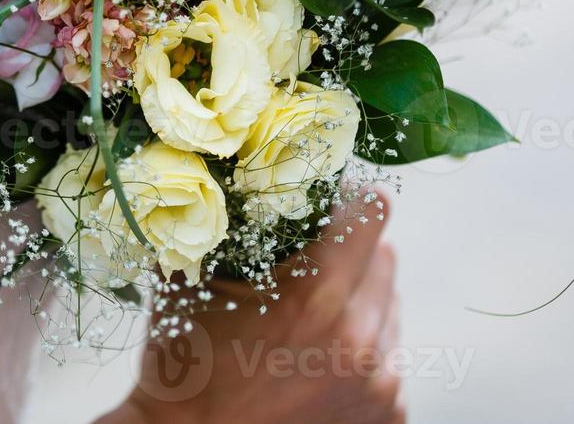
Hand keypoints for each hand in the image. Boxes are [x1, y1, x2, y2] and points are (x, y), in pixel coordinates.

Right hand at [105, 188, 402, 423]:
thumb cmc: (185, 368)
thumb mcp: (195, 285)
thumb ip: (221, 227)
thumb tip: (227, 175)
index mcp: (316, 299)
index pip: (372, 213)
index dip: (346, 199)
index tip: (326, 202)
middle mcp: (360, 341)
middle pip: (386, 258)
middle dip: (350, 253)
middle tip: (308, 263)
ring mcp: (382, 383)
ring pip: (389, 309)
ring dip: (357, 302)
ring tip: (305, 323)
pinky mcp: (389, 415)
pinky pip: (388, 356)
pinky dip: (360, 350)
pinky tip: (315, 361)